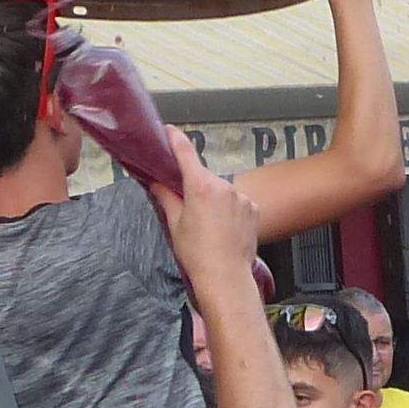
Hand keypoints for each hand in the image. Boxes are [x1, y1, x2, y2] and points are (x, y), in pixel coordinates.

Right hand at [162, 142, 256, 284]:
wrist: (225, 276)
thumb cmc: (196, 253)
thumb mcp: (175, 224)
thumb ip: (166, 197)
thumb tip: (155, 181)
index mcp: (200, 186)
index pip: (185, 153)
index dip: (175, 139)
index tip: (169, 131)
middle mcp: (223, 186)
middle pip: (204, 177)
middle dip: (195, 186)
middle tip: (188, 207)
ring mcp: (241, 196)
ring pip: (221, 190)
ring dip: (214, 199)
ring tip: (209, 226)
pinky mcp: (253, 208)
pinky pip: (237, 201)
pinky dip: (229, 209)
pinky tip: (224, 228)